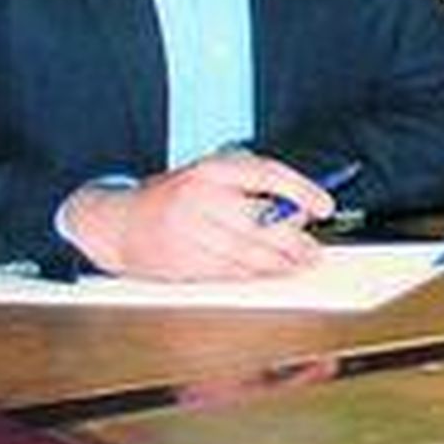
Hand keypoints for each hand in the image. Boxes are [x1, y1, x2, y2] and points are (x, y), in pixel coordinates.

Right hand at [62, 151, 332, 279]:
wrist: (118, 222)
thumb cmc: (175, 196)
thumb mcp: (211, 175)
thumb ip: (252, 186)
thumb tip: (299, 208)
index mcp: (210, 169)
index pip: (267, 174)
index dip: (301, 191)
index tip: (324, 205)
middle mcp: (199, 199)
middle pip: (262, 221)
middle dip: (295, 238)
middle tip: (315, 247)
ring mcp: (189, 234)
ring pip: (249, 253)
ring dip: (281, 262)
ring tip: (301, 262)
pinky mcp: (183, 263)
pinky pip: (230, 272)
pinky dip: (256, 274)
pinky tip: (271, 272)